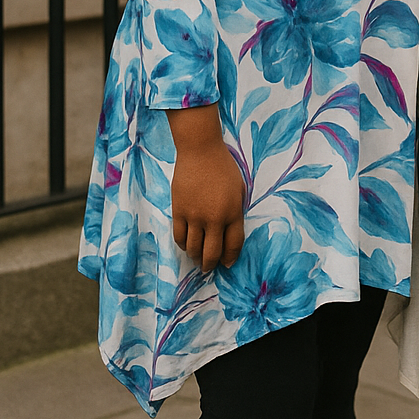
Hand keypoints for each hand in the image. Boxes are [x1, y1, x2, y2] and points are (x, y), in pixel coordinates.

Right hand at [166, 105, 245, 271]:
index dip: (231, 257)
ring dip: (196, 257)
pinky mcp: (178, 211)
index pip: (233, 244)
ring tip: (198, 259)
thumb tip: (231, 231)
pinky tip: (187, 245)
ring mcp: (194, 216)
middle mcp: (214, 218)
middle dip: (211, 264)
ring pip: (193, 247)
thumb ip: (236, 211)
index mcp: (233, 212)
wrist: (200, 151)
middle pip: (212, 252)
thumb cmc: (224, 167)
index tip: (228, 264)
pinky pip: (179, 236)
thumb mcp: (239, 189)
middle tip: (210, 268)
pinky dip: (182, 245)